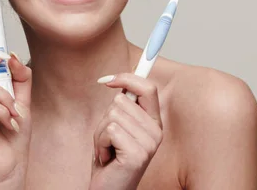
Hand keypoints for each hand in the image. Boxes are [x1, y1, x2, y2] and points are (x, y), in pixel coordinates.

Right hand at [0, 46, 31, 187]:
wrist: (11, 163)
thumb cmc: (13, 134)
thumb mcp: (23, 99)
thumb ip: (20, 77)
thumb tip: (12, 56)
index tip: (3, 54)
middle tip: (1, 61)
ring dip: (4, 96)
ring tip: (13, 113)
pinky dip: (1, 110)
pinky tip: (8, 122)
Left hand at [90, 74, 162, 189]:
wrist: (109, 189)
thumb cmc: (110, 157)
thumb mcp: (117, 126)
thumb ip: (122, 105)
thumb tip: (115, 78)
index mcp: (154, 122)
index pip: (148, 88)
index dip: (128, 77)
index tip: (106, 80)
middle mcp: (156, 131)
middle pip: (122, 100)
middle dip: (105, 118)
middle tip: (110, 139)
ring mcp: (149, 143)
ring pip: (113, 114)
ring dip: (101, 132)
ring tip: (108, 149)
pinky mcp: (138, 154)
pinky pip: (110, 130)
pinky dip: (100, 143)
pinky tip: (107, 158)